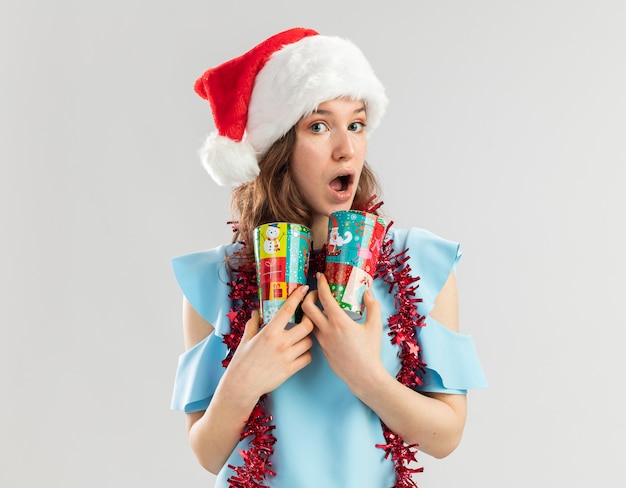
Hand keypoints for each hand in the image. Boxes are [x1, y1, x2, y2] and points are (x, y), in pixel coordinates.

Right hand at [225, 285, 313, 399]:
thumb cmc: (242, 361)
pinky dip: (306, 354)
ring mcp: (287, 356)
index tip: (305, 289)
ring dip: (308, 338)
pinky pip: (308, 357)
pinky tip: (300, 352)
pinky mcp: (291, 370)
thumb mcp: (246, 339)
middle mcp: (280, 342)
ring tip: (301, 338)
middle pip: (307, 325)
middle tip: (308, 318)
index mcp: (269, 331)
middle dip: (310, 319)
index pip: (288, 309)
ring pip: (309, 341)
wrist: (242, 385)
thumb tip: (256, 312)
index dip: (298, 296)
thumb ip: (253, 324)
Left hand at [301, 273, 385, 393]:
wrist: (363, 376)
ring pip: (307, 321)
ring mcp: (322, 341)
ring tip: (319, 307)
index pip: (324, 297)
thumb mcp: (375, 326)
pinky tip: (324, 322)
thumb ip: (373, 306)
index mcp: (339, 322)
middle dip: (308, 296)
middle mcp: (327, 330)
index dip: (321, 284)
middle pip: (306, 308)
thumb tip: (367, 292)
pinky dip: (315, 323)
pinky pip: (313, 332)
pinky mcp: (322, 349)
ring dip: (310, 311)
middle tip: (317, 292)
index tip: (320, 276)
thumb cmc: (370, 352)